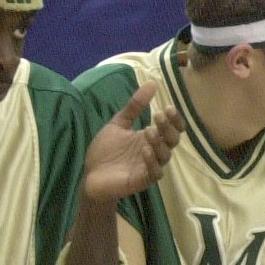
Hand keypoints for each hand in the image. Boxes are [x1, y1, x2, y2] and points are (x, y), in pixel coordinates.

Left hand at [83, 82, 180, 202]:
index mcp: (151, 138)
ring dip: (160, 143)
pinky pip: (154, 173)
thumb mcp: (118, 124)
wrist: (90, 175)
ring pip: (165, 156)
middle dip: (168, 128)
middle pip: (173, 141)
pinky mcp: (142, 180)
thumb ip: (134, 107)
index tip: (168, 107)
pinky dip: (152, 162)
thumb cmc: (106, 151)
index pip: (171, 129)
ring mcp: (149, 167)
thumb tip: (152, 83)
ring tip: (148, 131)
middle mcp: (154, 152)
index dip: (174, 119)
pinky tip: (145, 150)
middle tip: (158, 117)